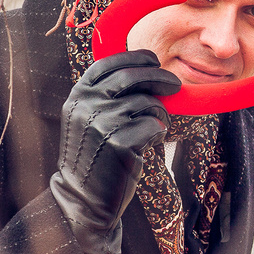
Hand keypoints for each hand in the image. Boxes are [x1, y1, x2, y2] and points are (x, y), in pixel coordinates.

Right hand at [51, 50, 178, 253]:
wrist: (83, 195)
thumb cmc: (95, 154)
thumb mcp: (90, 118)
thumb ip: (108, 95)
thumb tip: (149, 70)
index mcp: (78, 96)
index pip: (108, 64)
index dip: (134, 58)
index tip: (153, 59)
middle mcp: (86, 106)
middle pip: (132, 77)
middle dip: (159, 76)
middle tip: (175, 84)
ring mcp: (101, 124)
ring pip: (147, 103)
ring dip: (160, 112)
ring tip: (154, 126)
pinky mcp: (119, 143)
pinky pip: (154, 125)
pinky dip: (159, 130)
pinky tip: (151, 141)